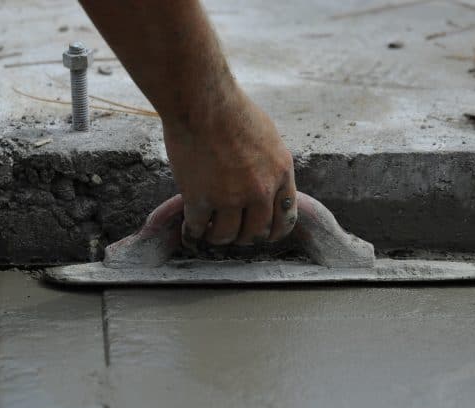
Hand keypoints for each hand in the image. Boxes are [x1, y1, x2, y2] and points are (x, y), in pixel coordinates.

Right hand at [162, 86, 296, 245]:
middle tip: (231, 233)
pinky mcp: (200, 199)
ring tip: (208, 233)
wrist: (203, 101)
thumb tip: (265, 180)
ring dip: (217, 238)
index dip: (272, 232)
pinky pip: (197, 229)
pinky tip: (188, 233)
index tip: (261, 234)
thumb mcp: (268, 137)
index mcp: (281, 173)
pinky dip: (192, 234)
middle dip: (243, 237)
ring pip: (227, 236)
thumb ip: (270, 165)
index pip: (285, 218)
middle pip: (256, 233)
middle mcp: (260, 190)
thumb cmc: (232, 109)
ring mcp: (230, 198)